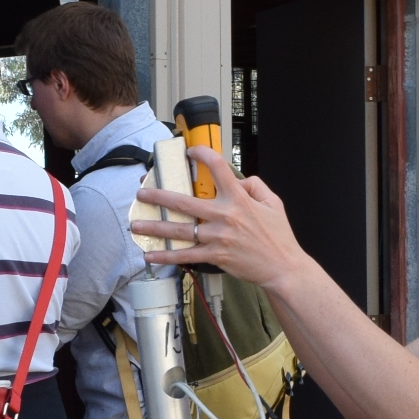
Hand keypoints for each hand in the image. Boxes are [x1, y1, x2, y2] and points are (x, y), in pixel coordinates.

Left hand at [131, 148, 313, 290]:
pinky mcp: (214, 256)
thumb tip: (238, 180)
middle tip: (141, 193)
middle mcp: (224, 215)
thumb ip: (255, 185)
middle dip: (159, 196)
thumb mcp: (273, 202)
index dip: (202, 156)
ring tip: (136, 225)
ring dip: (154, 228)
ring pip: (179, 230)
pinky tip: (150, 256)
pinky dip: (167, 256)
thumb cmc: (278, 236)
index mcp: (238, 198)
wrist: (282, 266)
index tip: (190, 152)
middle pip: (184, 202)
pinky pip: (186, 255)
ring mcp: (217, 237)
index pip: (217, 168)